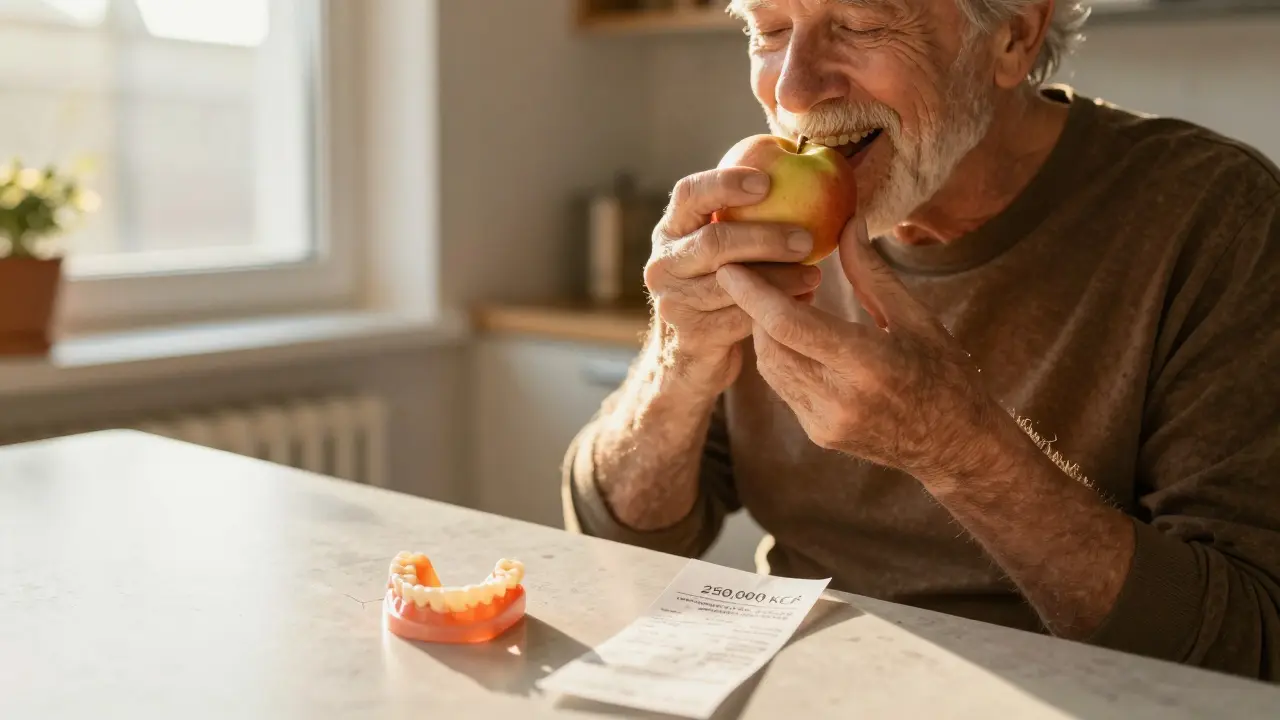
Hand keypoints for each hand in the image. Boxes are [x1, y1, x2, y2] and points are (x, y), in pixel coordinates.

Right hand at [645, 167, 821, 396]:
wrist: (691, 354)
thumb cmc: (718, 286)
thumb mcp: (718, 250)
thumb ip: (740, 217)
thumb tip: (797, 169)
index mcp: (670, 230)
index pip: (688, 194)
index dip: (725, 183)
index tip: (767, 181)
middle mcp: (663, 263)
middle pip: (714, 242)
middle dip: (765, 237)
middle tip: (807, 238)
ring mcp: (673, 302)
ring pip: (731, 285)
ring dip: (779, 279)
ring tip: (814, 274)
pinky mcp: (691, 336)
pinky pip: (740, 319)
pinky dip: (775, 309)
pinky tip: (803, 301)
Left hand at [716, 216, 1001, 482]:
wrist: (955, 446)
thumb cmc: (945, 374)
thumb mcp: (917, 318)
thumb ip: (872, 273)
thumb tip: (847, 222)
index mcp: (868, 365)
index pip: (790, 325)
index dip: (754, 294)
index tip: (731, 266)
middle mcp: (839, 399)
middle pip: (770, 344)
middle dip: (758, 307)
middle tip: (764, 274)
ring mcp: (825, 422)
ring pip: (770, 366)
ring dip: (767, 331)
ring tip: (785, 300)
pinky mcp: (818, 434)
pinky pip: (783, 386)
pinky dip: (782, 355)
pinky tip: (797, 335)